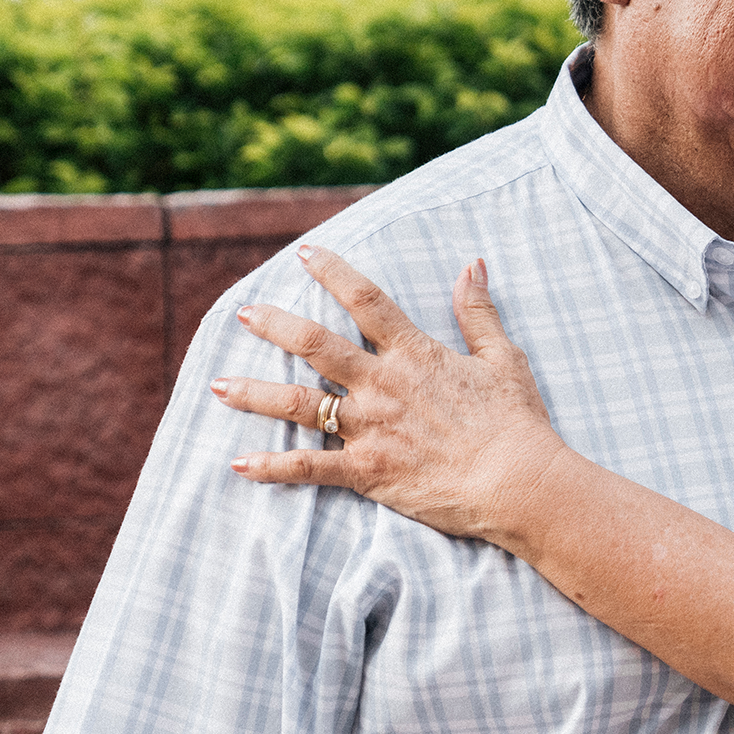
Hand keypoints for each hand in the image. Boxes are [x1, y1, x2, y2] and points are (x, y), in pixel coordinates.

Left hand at [213, 246, 561, 541]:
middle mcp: (383, 385)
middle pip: (317, 345)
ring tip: (217, 385)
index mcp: (415, 353)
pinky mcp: (367, 471)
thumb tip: (473, 264)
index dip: (333, 272)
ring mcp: (370, 428)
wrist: (515, 479)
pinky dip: (272, 467)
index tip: (305, 254)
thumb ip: (478, 310)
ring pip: (300, 404)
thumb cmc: (514, 419)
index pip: (367, 300)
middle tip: (244, 313)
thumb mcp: (503, 356)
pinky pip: (309, 468)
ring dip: (255, 393)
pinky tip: (238, 464)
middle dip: (276, 326)